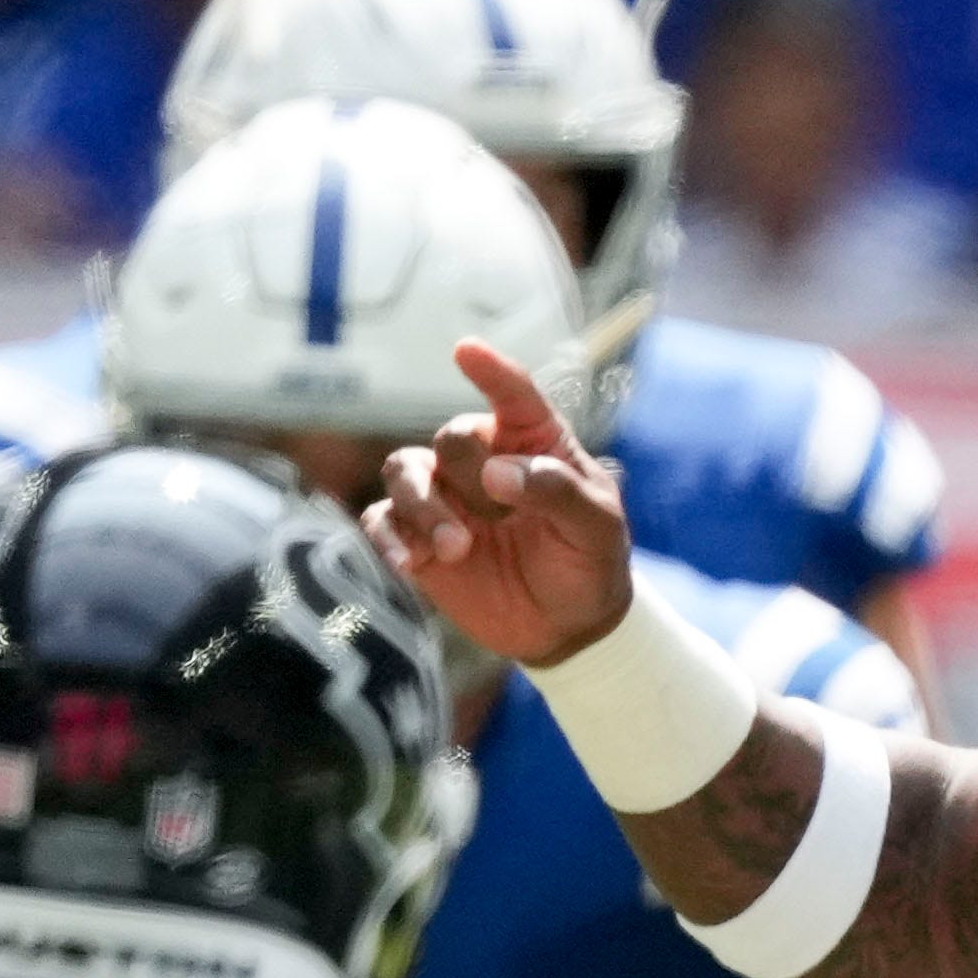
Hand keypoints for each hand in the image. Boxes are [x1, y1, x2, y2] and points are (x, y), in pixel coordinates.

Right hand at [372, 339, 639, 672]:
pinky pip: (381, 520)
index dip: (490, 371)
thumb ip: (558, 492)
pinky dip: (388, 538)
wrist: (566, 626)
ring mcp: (445, 496)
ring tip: (456, 549)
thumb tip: (499, 473)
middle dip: (468, 475)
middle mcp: (482, 457)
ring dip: (423, 505)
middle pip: (451, 438)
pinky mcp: (418, 537)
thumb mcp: (596, 528)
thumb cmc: (588, 561)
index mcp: (532, 440)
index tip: (466, 350)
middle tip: (498, 518)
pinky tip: (408, 564)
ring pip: (404, 470)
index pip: (512, 395)